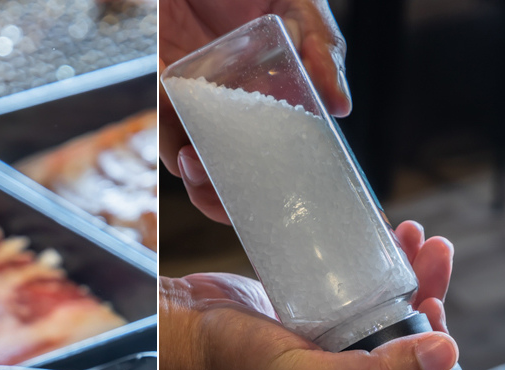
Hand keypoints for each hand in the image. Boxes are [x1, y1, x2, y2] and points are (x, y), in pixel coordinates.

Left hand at [159, 0, 351, 222]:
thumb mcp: (302, 5)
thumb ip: (324, 48)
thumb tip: (341, 108)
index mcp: (270, 92)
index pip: (278, 149)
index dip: (287, 182)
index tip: (303, 208)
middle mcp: (232, 104)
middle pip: (234, 168)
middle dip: (238, 201)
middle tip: (250, 213)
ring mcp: (196, 100)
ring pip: (198, 162)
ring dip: (206, 187)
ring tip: (217, 190)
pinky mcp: (163, 89)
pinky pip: (167, 133)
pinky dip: (178, 153)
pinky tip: (193, 158)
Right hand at [159, 221, 456, 369]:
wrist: (177, 329)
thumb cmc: (224, 367)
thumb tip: (444, 358)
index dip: (433, 353)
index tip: (434, 306)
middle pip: (405, 353)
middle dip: (427, 301)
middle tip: (431, 258)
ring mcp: (324, 364)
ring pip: (385, 323)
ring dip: (407, 281)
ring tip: (416, 241)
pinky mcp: (309, 331)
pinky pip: (355, 303)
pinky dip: (374, 275)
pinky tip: (384, 247)